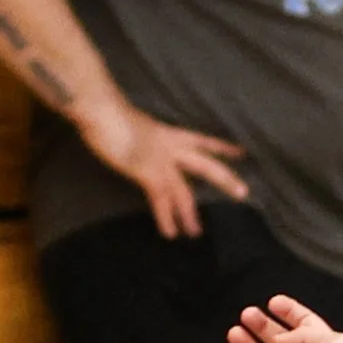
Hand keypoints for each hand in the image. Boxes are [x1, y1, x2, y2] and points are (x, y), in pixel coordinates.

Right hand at [76, 97, 247, 238]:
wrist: (100, 108)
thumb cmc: (107, 111)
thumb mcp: (131, 123)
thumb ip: (140, 135)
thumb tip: (136, 140)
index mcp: (168, 133)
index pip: (202, 140)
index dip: (222, 147)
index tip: (241, 153)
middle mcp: (170, 146)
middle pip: (205, 164)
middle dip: (224, 179)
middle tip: (243, 193)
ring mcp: (160, 160)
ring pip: (184, 190)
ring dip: (190, 214)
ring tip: (195, 234)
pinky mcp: (146, 172)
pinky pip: (161, 200)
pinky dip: (166, 218)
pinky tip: (170, 233)